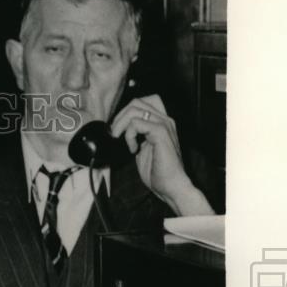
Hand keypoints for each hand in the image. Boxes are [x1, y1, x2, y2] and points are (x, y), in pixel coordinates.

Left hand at [110, 95, 213, 215]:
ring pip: (135, 109)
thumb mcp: (142, 148)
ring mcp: (164, 125)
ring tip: (121, 140)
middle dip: (120, 117)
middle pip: (137, 101)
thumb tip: (118, 131)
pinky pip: (136, 123)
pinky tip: (133, 148)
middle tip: (115, 134)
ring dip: (121, 125)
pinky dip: (129, 135)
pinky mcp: (160, 133)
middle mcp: (165, 119)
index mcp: (162, 122)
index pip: (143, 101)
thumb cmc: (157, 171)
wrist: (170, 185)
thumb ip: (135, 136)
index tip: (119, 129)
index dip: (126, 111)